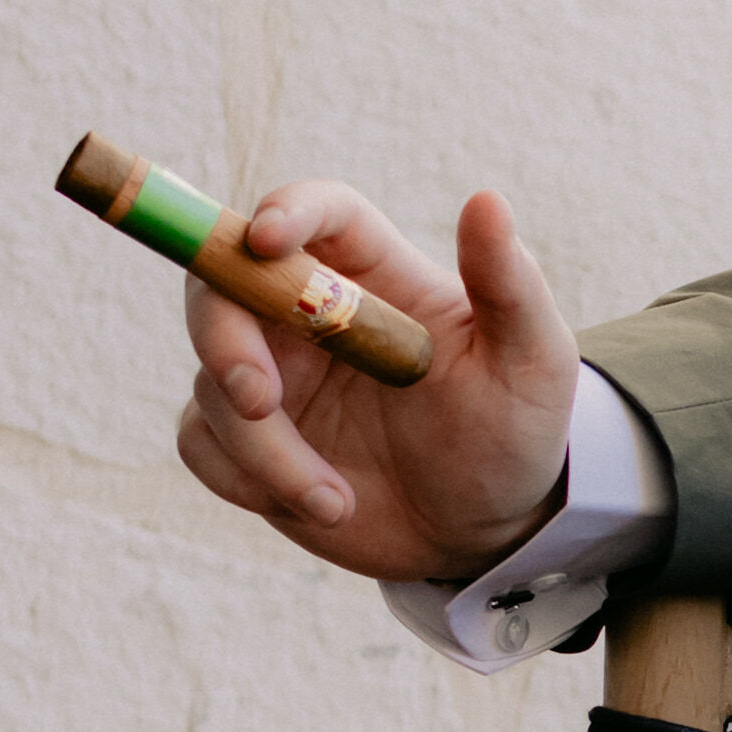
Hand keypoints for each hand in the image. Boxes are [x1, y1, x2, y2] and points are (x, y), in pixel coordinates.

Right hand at [172, 177, 579, 591]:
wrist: (482, 530)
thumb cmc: (514, 430)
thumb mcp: (532, 360)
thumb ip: (509, 284)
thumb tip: (488, 201)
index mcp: (376, 273)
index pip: (319, 212)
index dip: (285, 211)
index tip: (267, 240)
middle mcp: (308, 312)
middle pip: (222, 279)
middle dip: (224, 336)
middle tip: (259, 398)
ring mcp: (271, 372)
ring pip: (213, 379)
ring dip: (264, 448)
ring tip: (337, 500)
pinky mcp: (245, 436)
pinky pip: (200, 441)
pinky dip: (243, 478)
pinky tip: (317, 505)